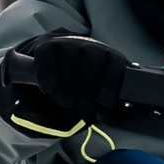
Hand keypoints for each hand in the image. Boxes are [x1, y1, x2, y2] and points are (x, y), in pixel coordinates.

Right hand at [2, 33, 128, 120]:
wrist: (63, 55)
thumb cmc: (90, 78)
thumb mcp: (104, 89)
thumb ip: (110, 105)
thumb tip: (112, 119)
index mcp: (111, 56)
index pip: (116, 67)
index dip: (110, 88)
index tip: (105, 102)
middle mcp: (91, 46)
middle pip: (89, 75)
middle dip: (85, 100)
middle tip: (82, 106)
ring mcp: (69, 44)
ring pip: (68, 76)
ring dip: (65, 96)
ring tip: (67, 100)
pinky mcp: (47, 46)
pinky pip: (47, 69)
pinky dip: (48, 84)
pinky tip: (51, 89)